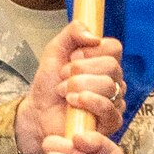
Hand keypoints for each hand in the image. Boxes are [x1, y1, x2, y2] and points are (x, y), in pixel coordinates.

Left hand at [15, 23, 125, 153]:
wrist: (38, 112)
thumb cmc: (49, 85)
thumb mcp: (55, 49)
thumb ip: (73, 32)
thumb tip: (94, 37)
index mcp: (104, 62)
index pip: (114, 48)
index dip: (91, 51)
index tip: (72, 57)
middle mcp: (113, 81)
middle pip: (111, 66)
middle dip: (80, 70)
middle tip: (63, 77)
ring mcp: (115, 101)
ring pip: (108, 86)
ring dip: (78, 87)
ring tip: (64, 92)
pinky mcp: (111, 122)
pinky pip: (109, 108)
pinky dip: (89, 102)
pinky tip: (73, 102)